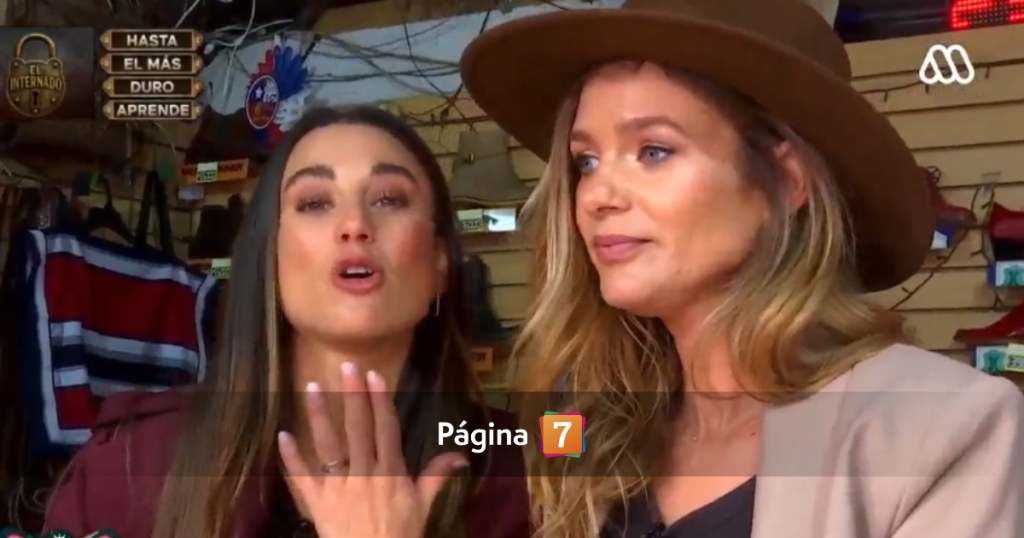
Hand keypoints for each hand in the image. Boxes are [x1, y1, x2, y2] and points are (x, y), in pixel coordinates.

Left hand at [278, 362, 467, 537]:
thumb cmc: (400, 535)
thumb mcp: (422, 506)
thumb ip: (436, 476)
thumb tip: (459, 455)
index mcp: (391, 471)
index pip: (385, 427)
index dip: (380, 400)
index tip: (373, 375)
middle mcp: (365, 473)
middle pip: (358, 427)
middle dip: (352, 395)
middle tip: (346, 367)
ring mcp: (339, 486)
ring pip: (328, 444)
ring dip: (319, 414)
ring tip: (309, 386)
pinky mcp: (318, 502)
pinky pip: (303, 476)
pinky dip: (292, 457)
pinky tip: (283, 434)